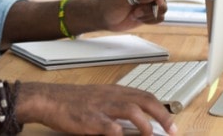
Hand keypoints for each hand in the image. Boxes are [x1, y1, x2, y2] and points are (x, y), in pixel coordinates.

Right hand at [17, 82, 176, 134]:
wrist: (50, 99)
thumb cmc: (73, 101)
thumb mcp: (100, 99)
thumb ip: (118, 106)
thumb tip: (138, 120)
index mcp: (115, 91)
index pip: (145, 96)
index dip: (161, 109)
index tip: (171, 123)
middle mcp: (112, 96)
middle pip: (144, 100)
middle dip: (162, 116)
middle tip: (172, 130)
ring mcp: (101, 107)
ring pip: (131, 109)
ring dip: (145, 124)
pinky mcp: (90, 119)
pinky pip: (109, 125)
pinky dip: (119, 132)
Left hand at [97, 0, 167, 31]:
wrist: (105, 17)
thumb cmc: (110, 3)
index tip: (157, 0)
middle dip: (153, 6)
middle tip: (138, 11)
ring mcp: (150, 0)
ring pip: (163, 8)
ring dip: (149, 14)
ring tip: (135, 14)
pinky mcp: (151, 11)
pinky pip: (159, 17)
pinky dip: (149, 20)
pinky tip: (137, 18)